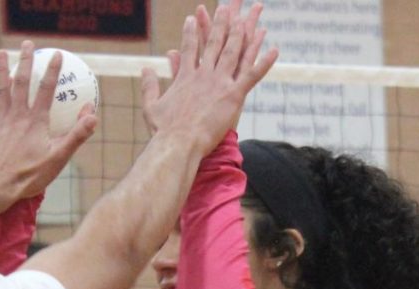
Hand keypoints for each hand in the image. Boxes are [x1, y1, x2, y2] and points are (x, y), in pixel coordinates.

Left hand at [0, 42, 97, 201]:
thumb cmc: (31, 175)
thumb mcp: (60, 157)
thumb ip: (77, 134)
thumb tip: (92, 113)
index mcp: (36, 121)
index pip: (47, 90)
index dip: (53, 71)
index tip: (58, 54)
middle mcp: (17, 116)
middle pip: (21, 83)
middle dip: (26, 62)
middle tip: (28, 44)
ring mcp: (1, 124)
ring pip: (0, 91)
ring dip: (0, 70)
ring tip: (0, 53)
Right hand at [141, 0, 276, 152]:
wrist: (178, 144)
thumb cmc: (163, 131)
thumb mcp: (151, 106)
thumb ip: (149, 85)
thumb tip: (144, 69)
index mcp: (185, 77)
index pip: (189, 48)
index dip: (191, 32)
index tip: (192, 18)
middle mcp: (204, 75)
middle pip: (215, 43)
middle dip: (221, 22)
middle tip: (227, 6)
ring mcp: (219, 83)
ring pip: (234, 52)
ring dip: (243, 33)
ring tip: (249, 17)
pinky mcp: (233, 96)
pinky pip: (252, 75)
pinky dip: (264, 62)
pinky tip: (274, 49)